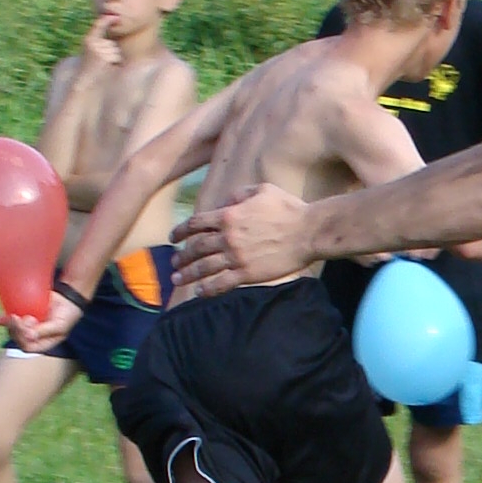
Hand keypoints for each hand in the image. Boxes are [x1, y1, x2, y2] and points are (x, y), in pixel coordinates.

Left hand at [4, 290, 82, 350]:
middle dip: (17, 329)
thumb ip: (45, 331)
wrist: (67, 298)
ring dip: (11, 324)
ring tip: (16, 316)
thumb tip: (28, 336)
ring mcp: (25, 325)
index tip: (27, 325)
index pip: (27, 346)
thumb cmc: (66, 315)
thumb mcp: (60, 326)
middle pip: (17, 338)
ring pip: (12, 329)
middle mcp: (31, 336)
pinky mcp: (20, 314)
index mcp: (41, 343)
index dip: (23, 338)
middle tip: (22, 318)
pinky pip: (7, 319)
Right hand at [76, 13, 123, 75]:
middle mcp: (92, 42)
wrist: (84, 81)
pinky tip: (105, 68)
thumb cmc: (90, 68)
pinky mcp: (103, 57)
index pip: (99, 24)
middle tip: (100, 63)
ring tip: (102, 65)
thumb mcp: (93, 52)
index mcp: (88, 39)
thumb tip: (114, 40)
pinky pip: (116, 57)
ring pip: (115, 50)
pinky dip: (114, 63)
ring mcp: (97, 49)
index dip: (107, 19)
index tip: (115, 17)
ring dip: (113, 59)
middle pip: (112, 43)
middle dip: (111, 53)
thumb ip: (101, 44)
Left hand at [168, 184, 314, 294]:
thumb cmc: (288, 209)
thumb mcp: (262, 190)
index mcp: (229, 215)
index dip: (181, 231)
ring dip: (188, 274)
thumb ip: (239, 194)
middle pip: (196, 248)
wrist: (308, 232)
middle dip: (181, 256)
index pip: (196, 224)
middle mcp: (228, 237)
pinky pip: (222, 283)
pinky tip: (199, 292)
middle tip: (173, 262)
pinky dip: (207, 289)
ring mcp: (237, 257)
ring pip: (204, 267)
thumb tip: (225, 202)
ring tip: (177, 279)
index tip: (173, 238)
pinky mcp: (248, 274)